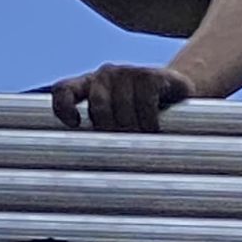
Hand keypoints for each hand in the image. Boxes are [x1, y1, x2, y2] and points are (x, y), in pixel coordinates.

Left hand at [52, 63, 195, 133]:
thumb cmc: (140, 114)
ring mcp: (128, 72)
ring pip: (122, 107)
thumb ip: (99, 133)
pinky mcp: (151, 75)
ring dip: (133, 128)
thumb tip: (86, 169)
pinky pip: (145, 102)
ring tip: (142, 138)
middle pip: (99, 107)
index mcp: (89, 85)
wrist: (178, 95)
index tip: (76, 124)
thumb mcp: (115, 121)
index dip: (63, 107)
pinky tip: (154, 128)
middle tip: (125, 144)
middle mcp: (105, 74)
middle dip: (112, 130)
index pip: (63, 90)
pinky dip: (149, 121)